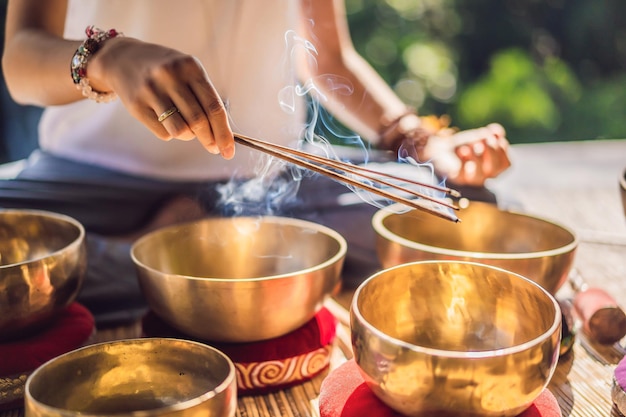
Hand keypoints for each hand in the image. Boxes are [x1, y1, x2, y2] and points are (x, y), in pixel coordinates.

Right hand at [87, 37, 234, 158]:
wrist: (123, 59)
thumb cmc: (165, 71)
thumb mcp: (187, 72)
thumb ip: (204, 98)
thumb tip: (222, 134)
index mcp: (190, 67)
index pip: (214, 107)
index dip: (224, 132)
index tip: (229, 151)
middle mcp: (170, 76)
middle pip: (199, 121)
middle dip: (210, 140)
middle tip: (213, 148)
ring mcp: (151, 90)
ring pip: (181, 130)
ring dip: (189, 136)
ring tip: (188, 130)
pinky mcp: (136, 105)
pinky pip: (163, 133)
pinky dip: (171, 134)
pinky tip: (168, 122)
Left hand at [422, 123, 510, 186]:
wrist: (439, 148)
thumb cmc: (463, 144)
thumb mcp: (480, 136)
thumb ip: (492, 133)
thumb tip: (499, 132)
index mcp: (493, 168)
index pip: (507, 164)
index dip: (504, 150)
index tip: (497, 137)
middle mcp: (483, 176)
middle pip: (495, 169)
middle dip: (492, 151)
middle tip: (484, 138)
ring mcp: (469, 179)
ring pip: (480, 175)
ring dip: (477, 157)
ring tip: (471, 144)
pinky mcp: (456, 178)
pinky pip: (463, 173)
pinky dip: (464, 161)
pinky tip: (462, 149)